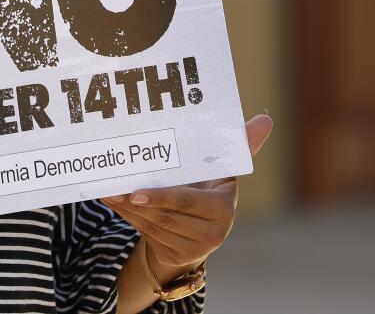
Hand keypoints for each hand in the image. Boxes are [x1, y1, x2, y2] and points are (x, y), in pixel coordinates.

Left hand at [101, 114, 272, 276]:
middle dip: (136, 202)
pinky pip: (146, 233)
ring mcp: (194, 248)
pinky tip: (115, 203)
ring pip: (152, 225)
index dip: (161, 197)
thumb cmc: (211, 186)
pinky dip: (128, 218)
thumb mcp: (224, 167)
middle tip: (114, 190)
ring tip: (108, 192)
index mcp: (224, 207)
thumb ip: (240, 144)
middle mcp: (213, 233)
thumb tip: (266, 119)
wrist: (204, 224)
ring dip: (126, 209)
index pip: (187, 201)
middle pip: (166, 215)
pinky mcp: (176, 255)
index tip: (136, 193)